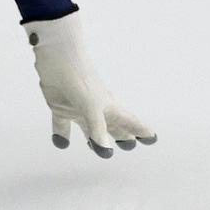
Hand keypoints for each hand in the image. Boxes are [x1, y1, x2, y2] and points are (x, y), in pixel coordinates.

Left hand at [23, 10, 155, 157]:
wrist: (56, 56)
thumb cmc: (80, 77)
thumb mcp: (91, 106)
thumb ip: (97, 130)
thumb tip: (105, 152)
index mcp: (110, 107)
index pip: (130, 122)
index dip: (141, 130)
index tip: (153, 138)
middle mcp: (96, 109)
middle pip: (112, 126)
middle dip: (121, 136)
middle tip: (130, 146)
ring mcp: (78, 108)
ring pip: (88, 127)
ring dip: (92, 137)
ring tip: (94, 149)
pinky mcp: (59, 106)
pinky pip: (62, 125)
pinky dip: (61, 135)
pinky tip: (60, 144)